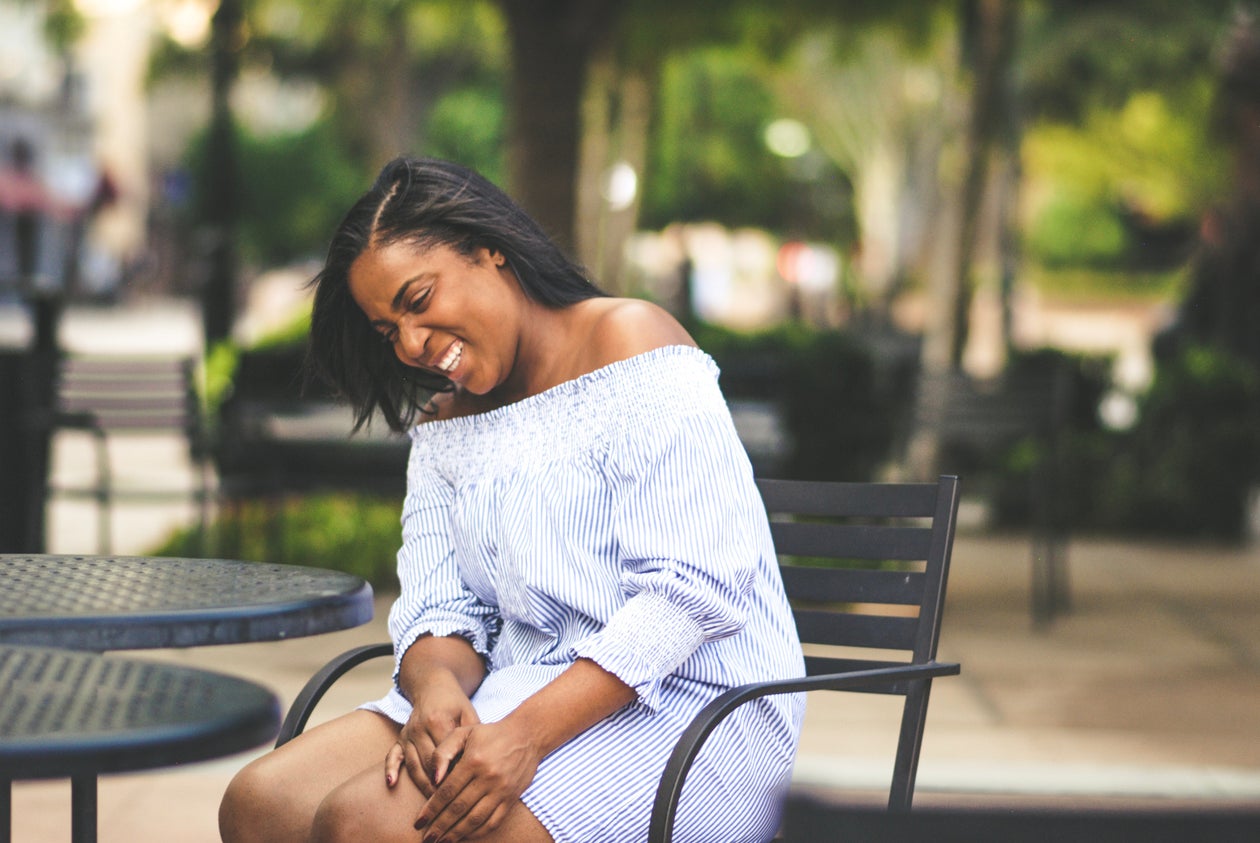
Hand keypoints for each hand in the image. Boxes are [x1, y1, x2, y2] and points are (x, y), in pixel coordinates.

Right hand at [386, 674, 479, 795]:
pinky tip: (391, 784)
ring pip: (412, 764)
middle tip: (448, 806)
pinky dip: (390, 769)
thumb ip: (472, 738)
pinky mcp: (400, 738)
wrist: (434, 687)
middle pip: (428, 762)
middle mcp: (419, 728)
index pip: (445, 753)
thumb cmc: (456, 704)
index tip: (461, 792)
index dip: (452, 773)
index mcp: (439, 720)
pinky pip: (392, 755)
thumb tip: (477, 765)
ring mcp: (408, 734)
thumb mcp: (469, 715)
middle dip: (437, 785)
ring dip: (421, 784)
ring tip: (430, 805)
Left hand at [414, 719, 543, 841]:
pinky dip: (478, 832)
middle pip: (458, 808)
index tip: (419, 822)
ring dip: (456, 833)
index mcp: (473, 761)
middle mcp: (488, 778)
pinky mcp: (512, 798)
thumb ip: (443, 752)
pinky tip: (465, 836)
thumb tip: (434, 778)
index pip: (447, 792)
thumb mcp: (463, 733)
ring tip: (442, 841)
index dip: (431, 809)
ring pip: (475, 819)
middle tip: (427, 838)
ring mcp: (501, 790)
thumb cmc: (490, 734)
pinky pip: (493, 821)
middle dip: (440, 826)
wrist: (527, 735)